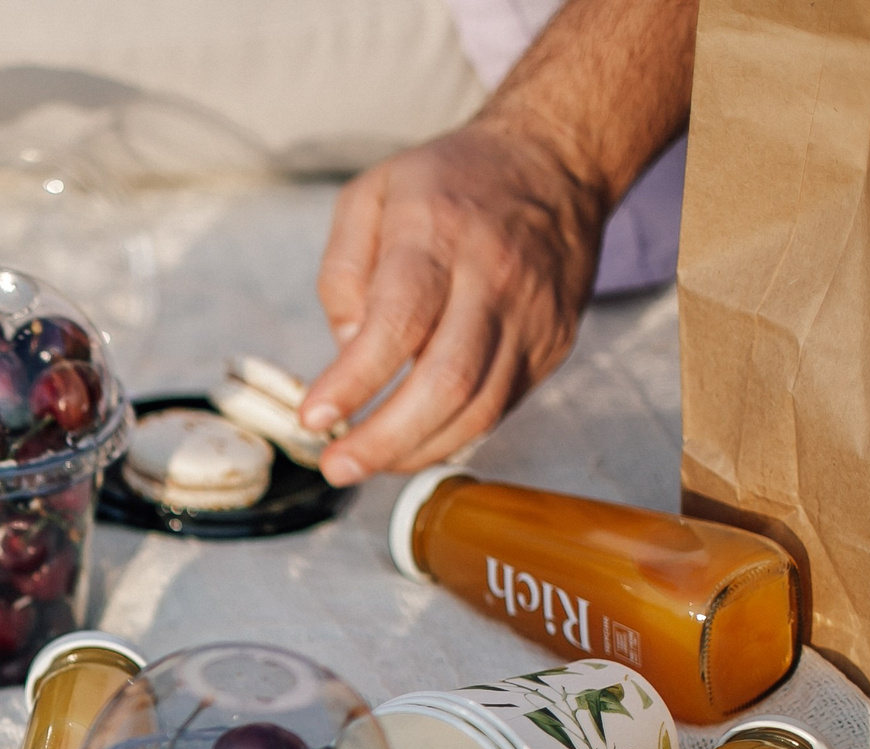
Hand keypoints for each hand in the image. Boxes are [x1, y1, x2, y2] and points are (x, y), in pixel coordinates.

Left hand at [298, 118, 608, 483]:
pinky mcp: (551, 343)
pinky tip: (412, 443)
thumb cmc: (450, 182)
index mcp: (438, 235)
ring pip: (478, 407)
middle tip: (338, 466)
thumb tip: (346, 348)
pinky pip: (500, 407)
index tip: (314, 418)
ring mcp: (530, 316)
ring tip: (367, 463)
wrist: (555, 161)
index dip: (353, 380)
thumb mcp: (369, 197)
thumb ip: (343, 272)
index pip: (398, 321)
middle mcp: (492, 278)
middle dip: (384, 439)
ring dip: (415, 450)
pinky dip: (451, 436)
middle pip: (445, 380)